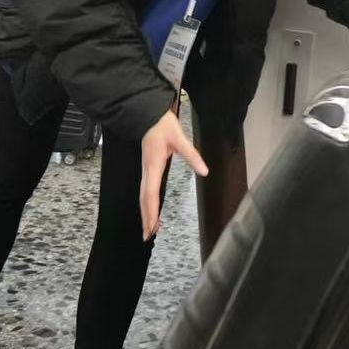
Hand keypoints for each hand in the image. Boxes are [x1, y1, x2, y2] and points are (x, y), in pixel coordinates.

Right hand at [139, 109, 207, 240]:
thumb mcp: (179, 138)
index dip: (151, 212)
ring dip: (146, 212)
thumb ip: (192, 155)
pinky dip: (147, 202)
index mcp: (153, 166)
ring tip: (150, 228)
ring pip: (143, 195)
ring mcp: (146, 170)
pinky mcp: (148, 168)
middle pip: (144, 199)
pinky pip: (145, 189)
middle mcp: (147, 171)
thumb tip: (204, 171)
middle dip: (146, 218)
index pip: (151, 194)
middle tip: (148, 236)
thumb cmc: (161, 125)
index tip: (152, 227)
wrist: (147, 113)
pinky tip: (152, 208)